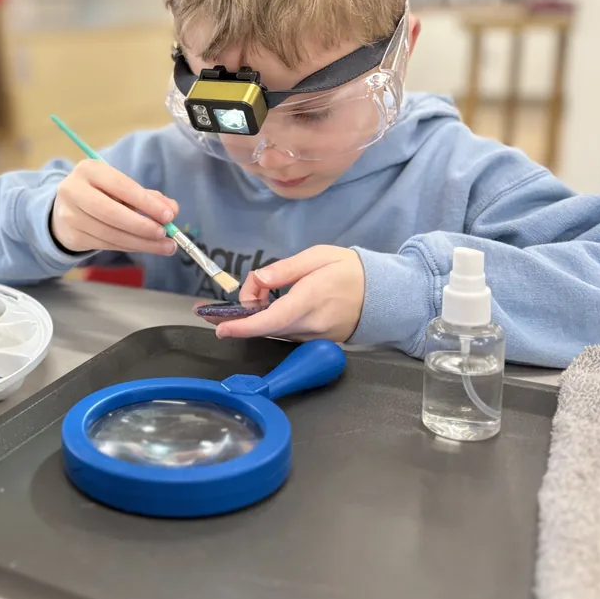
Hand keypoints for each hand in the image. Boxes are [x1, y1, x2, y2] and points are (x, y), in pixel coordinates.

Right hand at [51, 161, 178, 255]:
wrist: (67, 208)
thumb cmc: (102, 193)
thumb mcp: (122, 188)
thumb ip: (148, 197)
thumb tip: (172, 210)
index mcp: (89, 170)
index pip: (121, 186)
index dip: (146, 202)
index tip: (169, 216)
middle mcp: (74, 191)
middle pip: (111, 213)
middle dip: (141, 226)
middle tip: (164, 234)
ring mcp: (70, 216)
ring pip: (110, 234)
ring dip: (141, 242)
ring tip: (165, 246)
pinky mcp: (72, 237)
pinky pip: (106, 245)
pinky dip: (130, 247)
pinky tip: (146, 247)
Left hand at [205, 246, 365, 342]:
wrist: (383, 294)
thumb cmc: (349, 270)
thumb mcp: (318, 256)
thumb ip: (285, 269)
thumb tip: (259, 280)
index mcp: (310, 300)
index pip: (271, 319)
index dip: (244, 326)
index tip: (222, 327)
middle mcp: (311, 325)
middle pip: (266, 328)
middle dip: (240, 319)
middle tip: (216, 310)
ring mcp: (314, 337)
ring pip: (274, 331)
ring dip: (255, 318)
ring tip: (252, 295)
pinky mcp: (316, 341)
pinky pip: (285, 333)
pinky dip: (270, 322)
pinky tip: (264, 307)